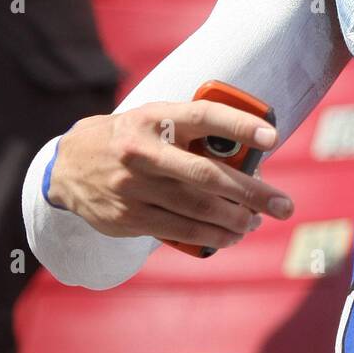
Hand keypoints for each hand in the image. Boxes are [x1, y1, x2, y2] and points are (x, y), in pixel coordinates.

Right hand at [49, 100, 293, 249]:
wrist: (69, 165)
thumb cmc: (131, 138)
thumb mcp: (155, 121)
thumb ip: (192, 134)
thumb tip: (248, 159)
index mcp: (155, 119)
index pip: (202, 116)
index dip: (239, 124)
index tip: (272, 136)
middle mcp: (142, 152)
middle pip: (207, 175)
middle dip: (252, 193)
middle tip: (283, 204)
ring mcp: (133, 187)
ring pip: (197, 209)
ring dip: (236, 220)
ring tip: (258, 222)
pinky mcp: (128, 217)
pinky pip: (179, 230)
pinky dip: (211, 235)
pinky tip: (230, 235)